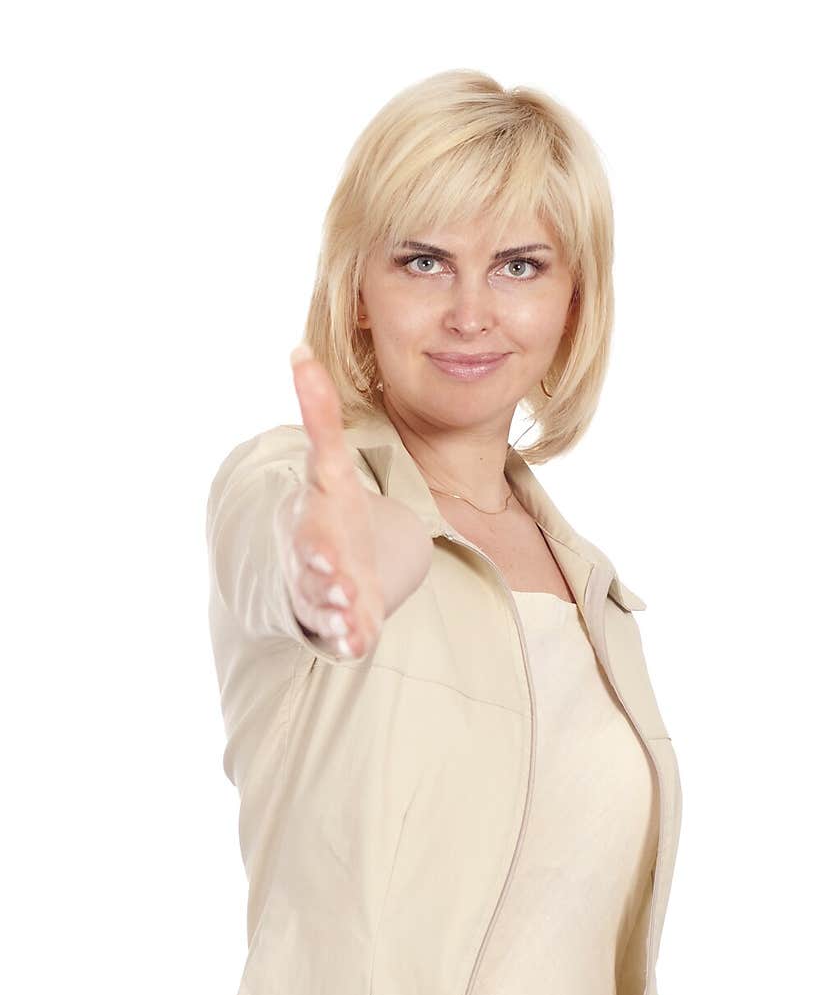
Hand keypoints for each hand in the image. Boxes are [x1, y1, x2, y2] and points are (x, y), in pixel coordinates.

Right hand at [276, 346, 384, 659]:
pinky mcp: (351, 620)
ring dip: (337, 617)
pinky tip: (358, 644)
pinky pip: (348, 634)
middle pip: (317, 577)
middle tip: (341, 591)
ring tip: (350, 623)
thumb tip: (299, 350)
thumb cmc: (330, 509)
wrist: (330, 558)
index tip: (324, 552)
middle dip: (326, 585)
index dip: (316, 545)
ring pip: (329, 610)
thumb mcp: (331, 464)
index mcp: (313, 526)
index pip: (312, 534)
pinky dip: (351, 639)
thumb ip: (319, 414)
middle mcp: (315, 565)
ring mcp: (331, 596)